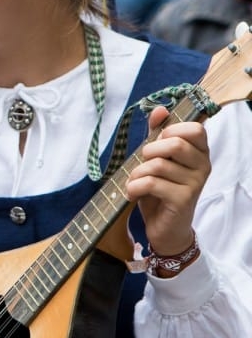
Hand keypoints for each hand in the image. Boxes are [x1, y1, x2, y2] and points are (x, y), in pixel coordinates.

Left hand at [126, 106, 208, 256]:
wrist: (165, 228)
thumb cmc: (160, 190)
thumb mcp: (156, 160)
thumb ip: (157, 134)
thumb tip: (159, 109)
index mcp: (199, 153)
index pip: (195, 129)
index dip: (170, 130)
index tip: (157, 142)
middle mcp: (203, 166)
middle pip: (174, 144)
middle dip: (148, 151)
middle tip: (142, 164)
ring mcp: (196, 183)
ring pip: (157, 165)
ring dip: (137, 173)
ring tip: (135, 182)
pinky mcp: (183, 199)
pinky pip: (151, 183)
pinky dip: (134, 187)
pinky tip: (133, 193)